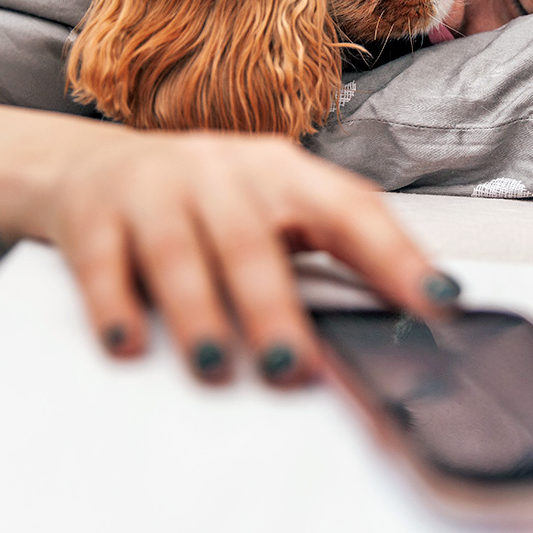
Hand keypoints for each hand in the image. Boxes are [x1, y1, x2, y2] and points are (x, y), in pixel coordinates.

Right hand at [36, 131, 458, 384]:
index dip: (395, 256)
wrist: (98, 168)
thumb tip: (408, 313)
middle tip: (296, 363)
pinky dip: (115, 304)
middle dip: (274, 305)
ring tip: (216, 363)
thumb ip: (334, 250)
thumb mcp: (276, 207)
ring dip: (199, 312)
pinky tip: (129, 343)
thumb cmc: (211, 199)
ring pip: (179, 253)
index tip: (436, 302)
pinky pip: (104, 262)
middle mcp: (222, 171)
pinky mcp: (96, 213)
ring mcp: (156, 188)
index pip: (350, 210)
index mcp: (284, 170)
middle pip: (252, 240)